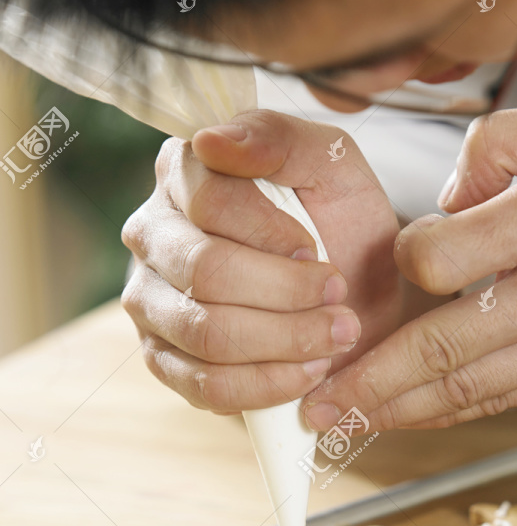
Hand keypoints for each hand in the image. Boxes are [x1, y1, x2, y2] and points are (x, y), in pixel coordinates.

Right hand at [121, 110, 402, 412]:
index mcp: (183, 176)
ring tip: (335, 336)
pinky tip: (308, 371)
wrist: (358, 293)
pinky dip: (268, 385)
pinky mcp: (165, 362)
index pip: (210, 203)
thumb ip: (277, 138)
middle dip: (288, 294)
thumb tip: (210, 142)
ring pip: (206, 332)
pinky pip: (205, 386)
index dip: (275, 236)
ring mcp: (150, 303)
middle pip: (206, 272)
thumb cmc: (341, 225)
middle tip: (339, 300)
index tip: (321, 252)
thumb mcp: (331, 166)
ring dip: (286, 341)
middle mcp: (153, 237)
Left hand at [301, 99, 516, 431]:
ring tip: (344, 426)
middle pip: (440, 350)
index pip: (441, 259)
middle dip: (367, 384)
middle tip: (315, 407)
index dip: (405, 263)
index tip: (402, 259)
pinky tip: (409, 418)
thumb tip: (446, 206)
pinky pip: (502, 402)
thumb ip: (502, 148)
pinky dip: (448, 413)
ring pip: (467, 391)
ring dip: (396, 413)